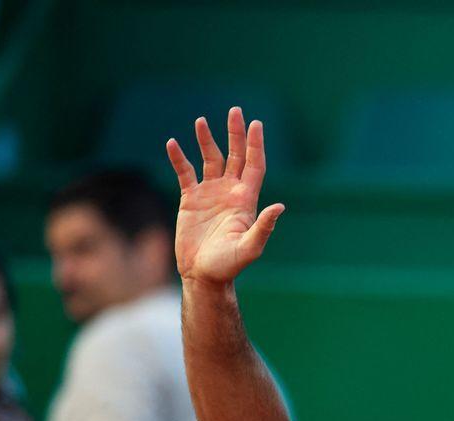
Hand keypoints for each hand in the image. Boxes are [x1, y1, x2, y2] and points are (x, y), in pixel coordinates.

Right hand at [166, 106, 283, 283]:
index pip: (254, 165)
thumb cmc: (229, 265)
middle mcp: (229, 193)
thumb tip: (280, 206)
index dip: (256, 145)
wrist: (203, 275)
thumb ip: (264, 226)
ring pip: (210, 160)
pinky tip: (173, 143)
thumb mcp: (250, 247)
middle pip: (235, 156)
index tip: (256, 124)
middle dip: (235, 134)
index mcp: (245, 200)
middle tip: (235, 111)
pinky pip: (184, 173)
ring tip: (202, 121)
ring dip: (207, 141)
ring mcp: (210, 194)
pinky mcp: (190, 200)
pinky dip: (179, 158)